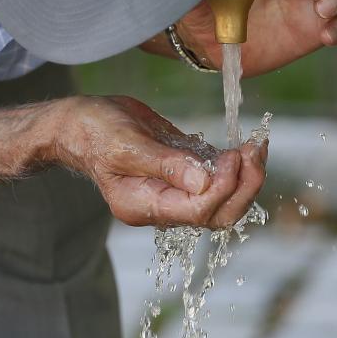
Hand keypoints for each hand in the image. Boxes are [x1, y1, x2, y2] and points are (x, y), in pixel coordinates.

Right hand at [48, 95, 266, 227]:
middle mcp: (162, 205)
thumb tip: (204, 182)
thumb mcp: (125, 144)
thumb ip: (165, 164)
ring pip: (223, 200)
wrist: (79, 123)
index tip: (233, 157)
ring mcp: (173, 190)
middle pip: (217, 215)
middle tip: (255, 151)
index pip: (198, 211)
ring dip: (246, 176)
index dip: (223, 188)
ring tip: (257, 146)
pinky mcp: (182, 172)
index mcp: (144, 206)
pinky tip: (247, 146)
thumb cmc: (93, 131)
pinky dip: (236, 165)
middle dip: (244, 187)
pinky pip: (216, 179)